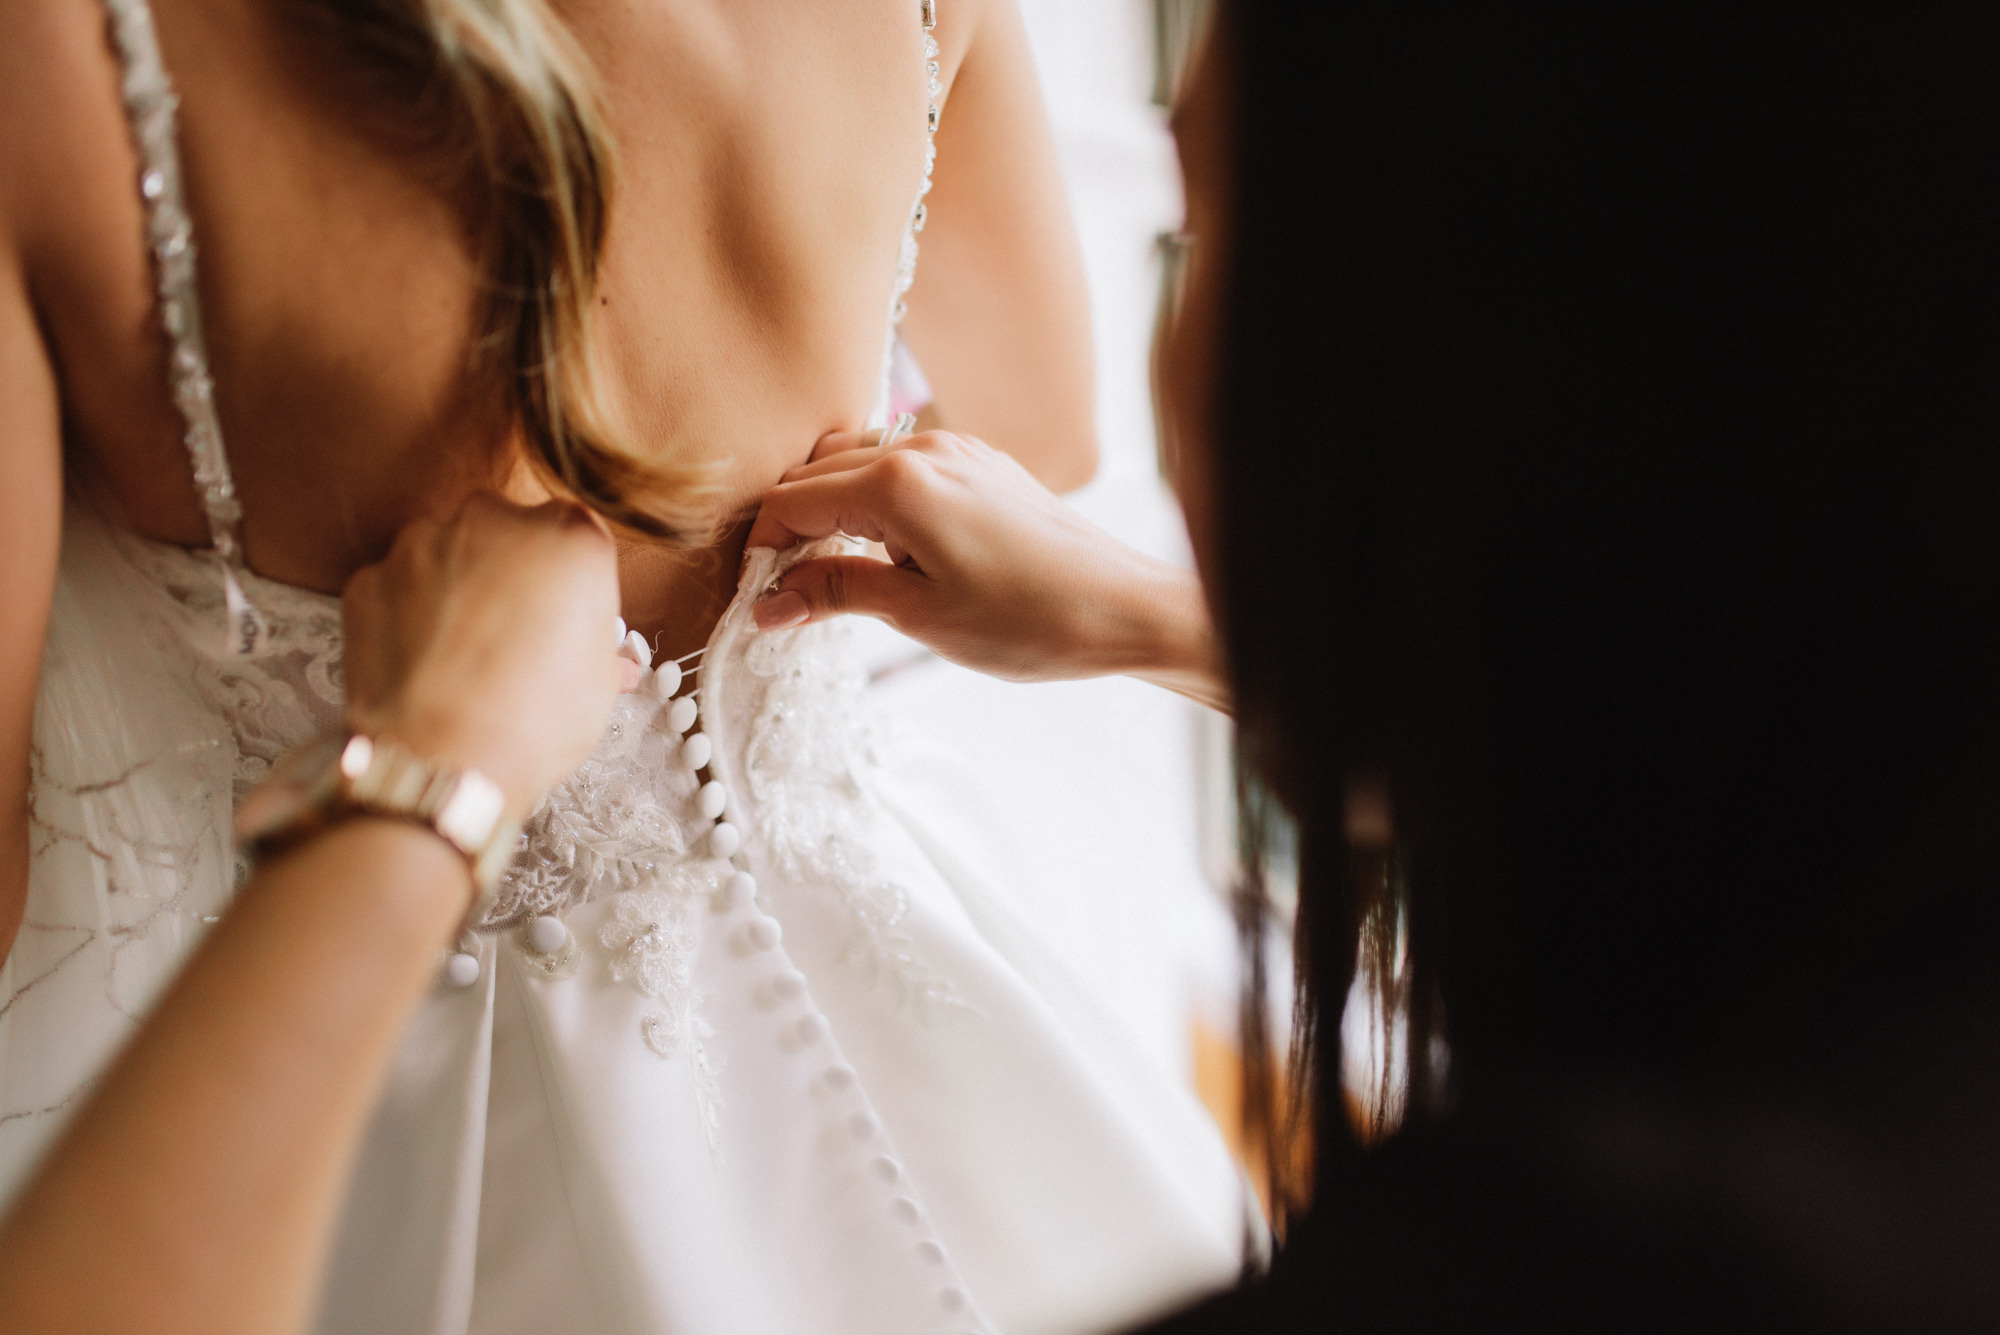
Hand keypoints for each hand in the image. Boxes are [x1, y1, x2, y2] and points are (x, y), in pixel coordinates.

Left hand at [342, 494, 631, 816]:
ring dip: (456, 587)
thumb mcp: (596, 688)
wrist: (441, 762)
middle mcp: (494, 521)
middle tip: (514, 633)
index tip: (567, 612)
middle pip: (508, 530)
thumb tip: (607, 661)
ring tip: (463, 653)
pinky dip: (408, 613)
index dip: (571, 578)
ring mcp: (423, 545)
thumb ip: (598, 650)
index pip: (576, 534)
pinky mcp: (370, 578)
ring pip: (447, 553)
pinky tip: (424, 662)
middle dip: (510, 570)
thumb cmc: (534, 723)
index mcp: (569, 538)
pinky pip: (398, 586)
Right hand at [745, 430, 1226, 706]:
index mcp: (897, 484)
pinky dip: (874, 502)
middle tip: (787, 591)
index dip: (764, 548)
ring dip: (832, 510)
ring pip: (857, 463)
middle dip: (791, 527)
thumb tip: (768, 605)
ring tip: (836, 574)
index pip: (793, 499)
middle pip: (817, 473)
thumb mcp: (919, 616)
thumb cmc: (1029, 618)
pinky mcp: (980, 463)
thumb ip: (836, 594)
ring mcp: (955, 451)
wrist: (1122, 607)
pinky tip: (887, 553)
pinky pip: (901, 467)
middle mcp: (921, 450)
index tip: (756, 595)